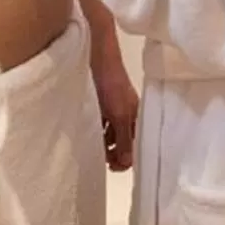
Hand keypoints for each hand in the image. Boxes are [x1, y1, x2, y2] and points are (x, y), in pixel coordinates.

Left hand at [93, 58, 139, 173]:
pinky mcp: (100, 105)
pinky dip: (95, 131)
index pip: (136, 147)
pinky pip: (100, 124)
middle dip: (113, 152)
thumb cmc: (112, 86)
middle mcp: (127, 116)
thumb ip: (123, 140)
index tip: (111, 166)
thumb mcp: (119, 115)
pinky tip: (87, 132)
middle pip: (122, 142)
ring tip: (92, 145)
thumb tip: (127, 164)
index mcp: (136, 118)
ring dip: (102, 142)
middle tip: (100, 158)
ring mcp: (113, 110)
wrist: (96, 57)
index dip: (126, 159)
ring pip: (110, 134)